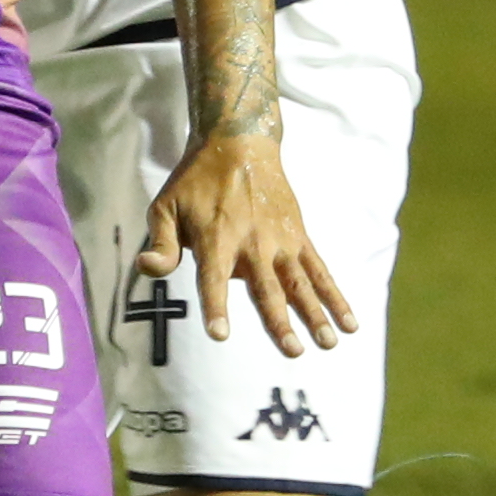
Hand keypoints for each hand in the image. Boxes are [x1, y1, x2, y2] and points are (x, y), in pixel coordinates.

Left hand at [136, 127, 354, 355]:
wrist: (239, 143)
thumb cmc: (194, 182)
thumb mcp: (165, 206)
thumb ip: (161, 242)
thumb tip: (147, 268)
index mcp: (215, 238)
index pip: (213, 279)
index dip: (216, 305)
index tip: (220, 334)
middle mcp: (251, 243)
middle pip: (267, 288)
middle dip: (279, 321)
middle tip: (293, 351)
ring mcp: (280, 241)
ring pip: (299, 283)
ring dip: (315, 314)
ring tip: (328, 343)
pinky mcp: (298, 237)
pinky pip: (319, 270)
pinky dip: (335, 296)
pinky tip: (349, 322)